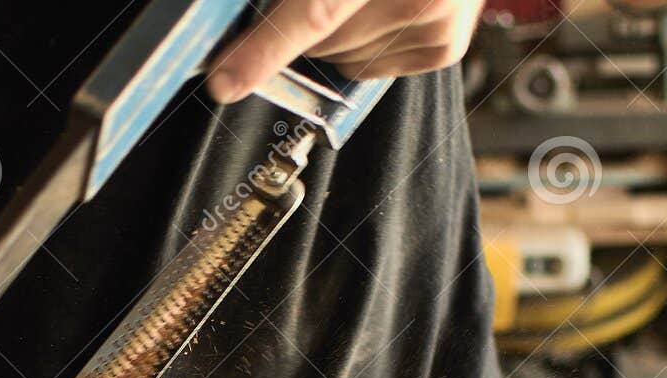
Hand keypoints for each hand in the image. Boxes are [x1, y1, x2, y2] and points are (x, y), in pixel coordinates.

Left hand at [207, 0, 483, 101]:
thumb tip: (245, 26)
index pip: (314, 11)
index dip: (262, 49)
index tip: (224, 80)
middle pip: (319, 41)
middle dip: (299, 25)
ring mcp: (434, 22)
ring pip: (339, 59)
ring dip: (331, 34)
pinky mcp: (442, 46)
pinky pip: (367, 68)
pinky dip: (359, 43)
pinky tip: (378, 8)